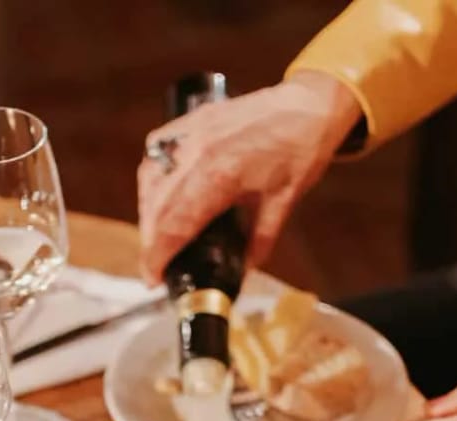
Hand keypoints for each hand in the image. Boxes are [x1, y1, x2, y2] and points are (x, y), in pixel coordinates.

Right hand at [137, 71, 361, 281]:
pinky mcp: (191, 122)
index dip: (158, 256)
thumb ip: (260, 242)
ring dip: (147, 213)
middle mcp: (198, 153)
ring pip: (151, 180)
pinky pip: (156, 154)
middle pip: (157, 207)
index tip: (153, 278)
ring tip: (155, 238)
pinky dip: (151, 181)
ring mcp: (191, 134)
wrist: (309, 106)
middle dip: (150, 243)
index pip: (175, 224)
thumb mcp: (283, 204)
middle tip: (154, 267)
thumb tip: (244, 273)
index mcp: (221, 176)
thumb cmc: (300, 151)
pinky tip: (156, 198)